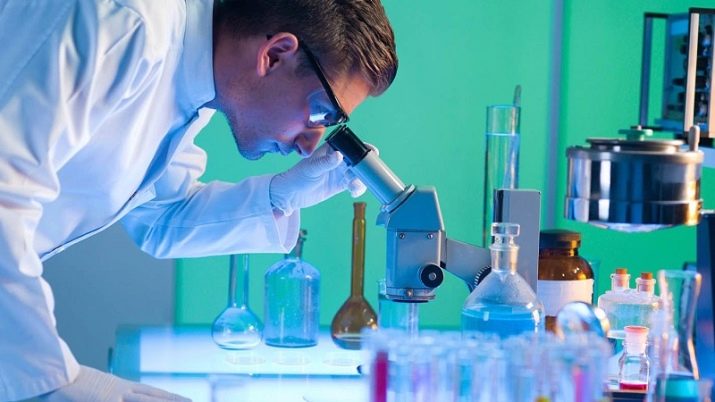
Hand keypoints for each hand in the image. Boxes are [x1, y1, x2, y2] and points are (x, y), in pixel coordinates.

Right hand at [41, 365, 190, 401]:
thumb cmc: (73, 385)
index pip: (151, 393)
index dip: (169, 396)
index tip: (185, 399)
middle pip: (154, 396)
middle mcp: (122, 390)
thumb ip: (113, 394)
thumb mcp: (98, 390)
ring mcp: (115, 396)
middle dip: (174, 400)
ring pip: (146, 400)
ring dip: (163, 401)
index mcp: (122, 387)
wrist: (56, 377)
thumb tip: (120, 396)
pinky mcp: (106, 401)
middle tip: (193, 401)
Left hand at [269, 142, 367, 215]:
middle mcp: (338, 159)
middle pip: (359, 160)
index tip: (373, 153)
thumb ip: (326, 163)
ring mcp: (340, 172)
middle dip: (366, 167)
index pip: (351, 145)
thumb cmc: (297, 176)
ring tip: (354, 187)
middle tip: (367, 175)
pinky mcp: (340, 185)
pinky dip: (357, 188)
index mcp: (332, 149)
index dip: (364, 148)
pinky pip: (354, 185)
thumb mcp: (311, 168)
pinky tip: (353, 192)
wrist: (290, 195)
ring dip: (361, 180)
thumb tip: (339, 156)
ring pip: (358, 174)